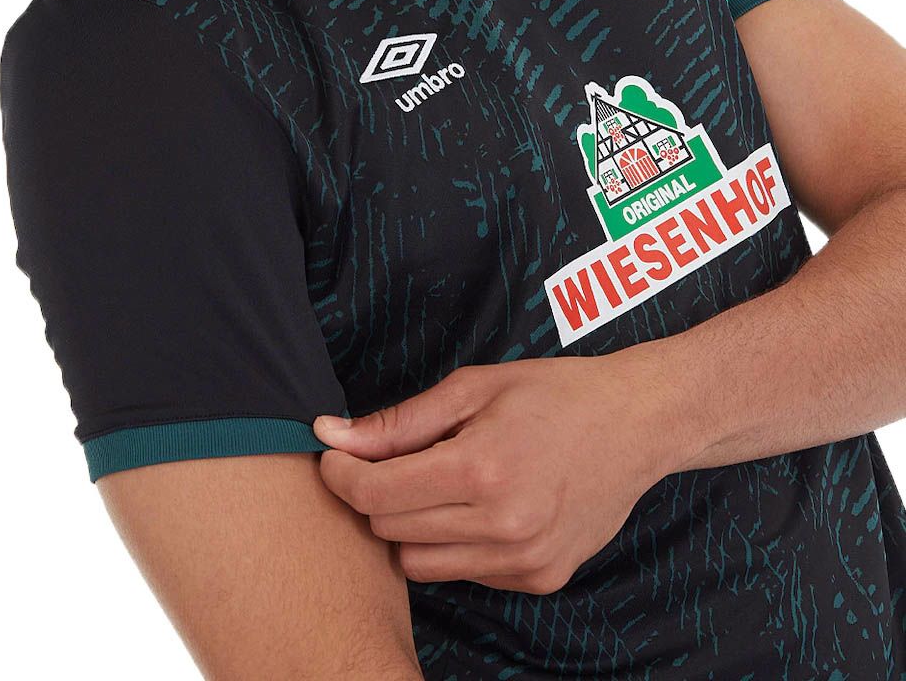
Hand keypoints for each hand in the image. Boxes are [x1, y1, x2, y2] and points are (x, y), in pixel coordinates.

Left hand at [312, 351, 680, 593]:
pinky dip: (456, 543)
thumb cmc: (554, 394)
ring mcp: (524, 561)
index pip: (375, 496)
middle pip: (391, 531)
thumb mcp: (473, 388)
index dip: (342, 474)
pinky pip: (464, 573)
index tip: (335, 456)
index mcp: (481, 470)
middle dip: (378, 495)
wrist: (637, 424)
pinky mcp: (540, 579)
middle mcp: (502, 526)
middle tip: (398, 459)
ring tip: (444, 481)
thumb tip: (329, 434)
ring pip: (419, 564)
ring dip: (413, 525)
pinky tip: (483, 505)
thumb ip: (398, 420)